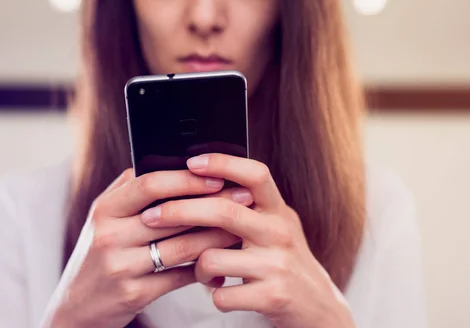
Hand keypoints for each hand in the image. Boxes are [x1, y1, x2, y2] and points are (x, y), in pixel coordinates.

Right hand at [41, 168, 253, 327]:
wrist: (77, 306)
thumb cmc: (99, 253)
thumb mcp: (104, 218)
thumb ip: (131, 190)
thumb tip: (171, 162)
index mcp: (104, 209)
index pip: (148, 184)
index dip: (186, 179)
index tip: (217, 176)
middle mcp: (110, 235)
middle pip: (171, 215)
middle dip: (213, 205)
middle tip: (243, 198)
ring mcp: (121, 266)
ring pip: (181, 247)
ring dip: (216, 237)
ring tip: (240, 228)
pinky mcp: (134, 293)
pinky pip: (179, 277)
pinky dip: (204, 268)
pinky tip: (221, 260)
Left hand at [140, 154, 355, 327]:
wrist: (318, 308)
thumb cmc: (283, 261)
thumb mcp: (274, 227)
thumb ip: (247, 207)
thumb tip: (199, 180)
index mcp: (278, 210)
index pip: (255, 174)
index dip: (223, 163)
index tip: (191, 161)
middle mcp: (280, 232)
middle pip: (223, 211)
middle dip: (180, 211)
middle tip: (151, 216)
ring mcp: (277, 265)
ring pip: (213, 257)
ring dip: (197, 266)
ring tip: (202, 270)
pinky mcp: (272, 296)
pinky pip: (222, 294)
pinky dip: (213, 294)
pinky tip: (219, 291)